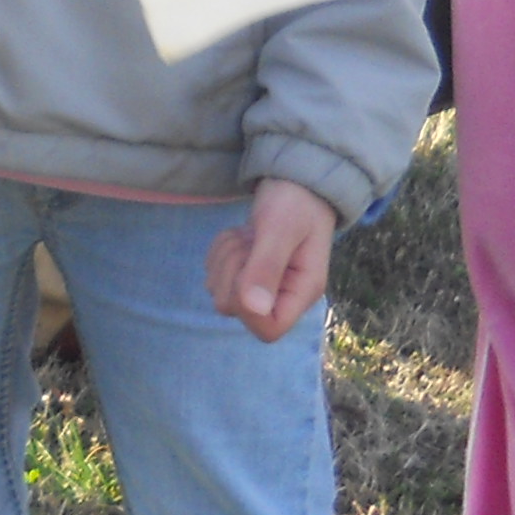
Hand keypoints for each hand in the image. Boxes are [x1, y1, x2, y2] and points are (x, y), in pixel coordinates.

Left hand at [205, 178, 334, 342]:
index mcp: (301, 292)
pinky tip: (242, 236)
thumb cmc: (294, 203)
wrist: (295, 184)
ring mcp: (260, 286)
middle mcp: (281, 296)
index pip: (268, 330)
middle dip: (231, 271)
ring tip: (250, 236)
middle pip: (232, 308)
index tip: (248, 270)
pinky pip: (213, 271)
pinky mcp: (243, 273)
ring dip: (225, 257)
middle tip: (250, 242)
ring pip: (218, 289)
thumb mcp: (280, 230)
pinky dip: (220, 250)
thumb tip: (253, 309)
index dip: (246, 307)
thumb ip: (266, 267)